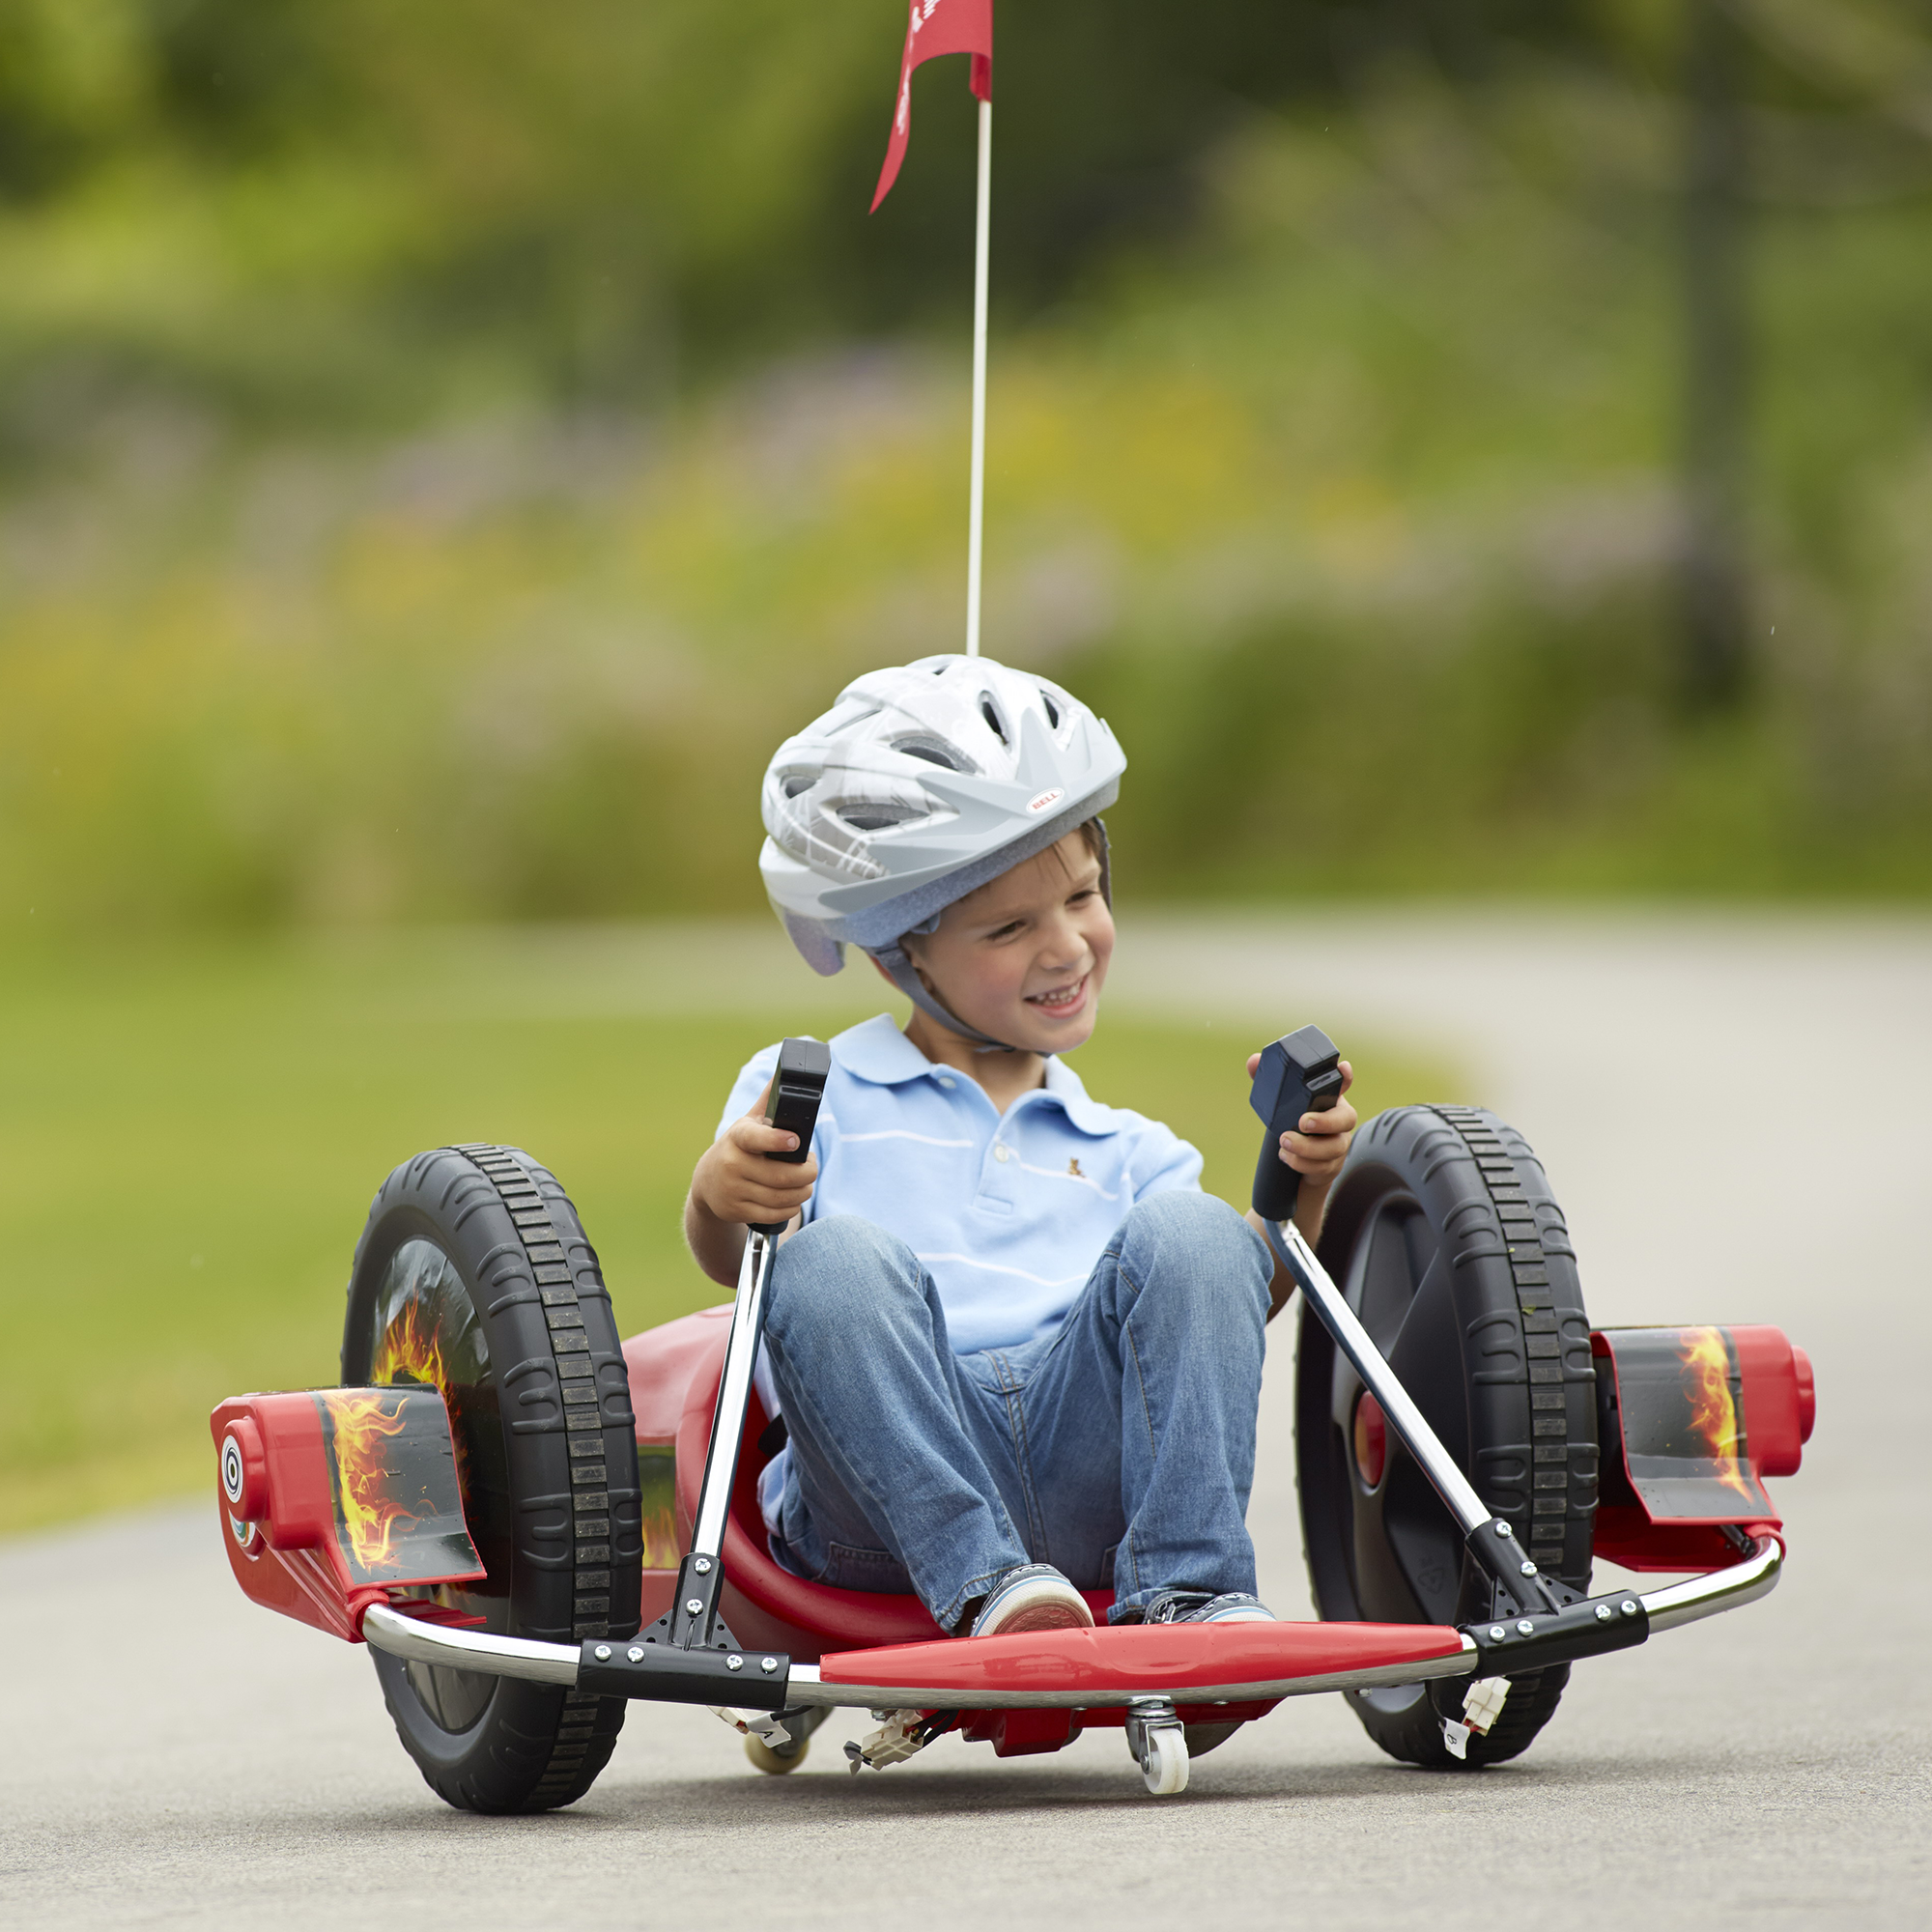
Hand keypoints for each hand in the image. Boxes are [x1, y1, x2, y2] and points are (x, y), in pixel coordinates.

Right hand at [689, 1082, 819, 1228]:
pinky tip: (793, 1199)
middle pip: (781, 1176)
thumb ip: (769, 1100)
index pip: (756, 1139)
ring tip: (806, 1183)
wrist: (707, 1181)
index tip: (795, 1141)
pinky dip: (791, 1208)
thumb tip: (787, 1069)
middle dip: (807, 1173)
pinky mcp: (736, 1211)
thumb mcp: (748, 1123)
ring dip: (803, 1191)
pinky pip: (775, 1214)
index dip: (776, 1141)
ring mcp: (733, 1190)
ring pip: (782, 1197)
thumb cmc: (738, 1147)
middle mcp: (732, 1164)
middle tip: (812, 1167)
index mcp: (738, 1138)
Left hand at [1244, 1053, 1356, 1192]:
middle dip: (1326, 1121)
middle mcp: (1339, 1121)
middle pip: (1347, 1119)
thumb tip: (1253, 1061)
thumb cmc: (1291, 1126)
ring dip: (1308, 1147)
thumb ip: (1266, 1081)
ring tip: (1285, 1142)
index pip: (1342, 1085)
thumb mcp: (1279, 1103)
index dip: (1345, 1077)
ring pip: (1335, 1147)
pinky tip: (1286, 1157)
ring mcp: (1338, 1144)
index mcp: (1328, 1100)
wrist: (1299, 1166)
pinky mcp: (1332, 1166)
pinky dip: (1302, 1163)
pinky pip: (1323, 1167)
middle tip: (1303, 1122)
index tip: (1342, 1067)